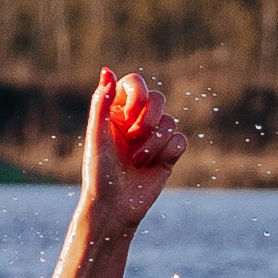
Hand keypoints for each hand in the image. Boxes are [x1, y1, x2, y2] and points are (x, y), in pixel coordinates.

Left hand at [82, 71, 184, 234]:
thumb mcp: (97, 136)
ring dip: (153, 143)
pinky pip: (181, 140)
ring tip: (137, 162)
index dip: (137, 96)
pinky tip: (152, 167)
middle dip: (148, 120)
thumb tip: (107, 70)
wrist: (114, 207)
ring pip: (170, 121)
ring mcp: (154, 138)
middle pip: (158, 99)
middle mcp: (136, 122)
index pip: (135, 85)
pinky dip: (167, 152)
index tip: (129, 115)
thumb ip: (101, 103)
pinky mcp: (169, 155)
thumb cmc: (100, 172)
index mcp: (117, 112)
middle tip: (133, 140)